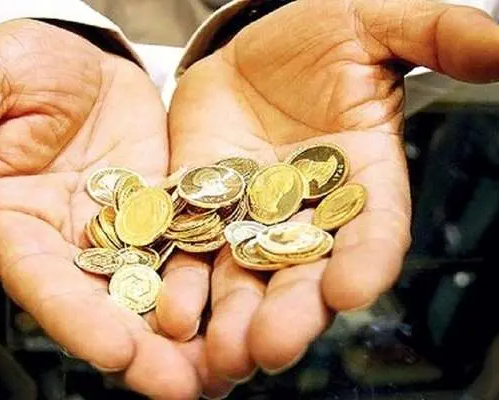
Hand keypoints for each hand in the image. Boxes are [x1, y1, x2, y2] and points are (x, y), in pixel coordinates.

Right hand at [0, 19, 230, 398]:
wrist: (74, 52)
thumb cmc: (16, 63)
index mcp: (15, 223)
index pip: (42, 282)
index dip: (75, 320)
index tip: (116, 354)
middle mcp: (69, 240)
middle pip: (104, 301)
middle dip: (143, 347)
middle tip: (187, 387)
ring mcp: (121, 227)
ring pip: (152, 285)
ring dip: (187, 328)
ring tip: (226, 367)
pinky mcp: (163, 207)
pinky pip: (188, 243)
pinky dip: (210, 277)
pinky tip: (242, 304)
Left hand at [167, 0, 498, 380]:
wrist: (251, 49)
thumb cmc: (322, 39)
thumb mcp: (376, 26)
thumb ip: (435, 36)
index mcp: (360, 179)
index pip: (373, 229)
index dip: (365, 260)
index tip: (352, 291)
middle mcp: (306, 212)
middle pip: (303, 271)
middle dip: (290, 311)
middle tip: (272, 349)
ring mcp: (248, 215)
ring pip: (243, 276)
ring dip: (231, 318)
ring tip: (220, 354)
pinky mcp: (199, 207)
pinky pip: (188, 248)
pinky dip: (181, 282)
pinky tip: (171, 313)